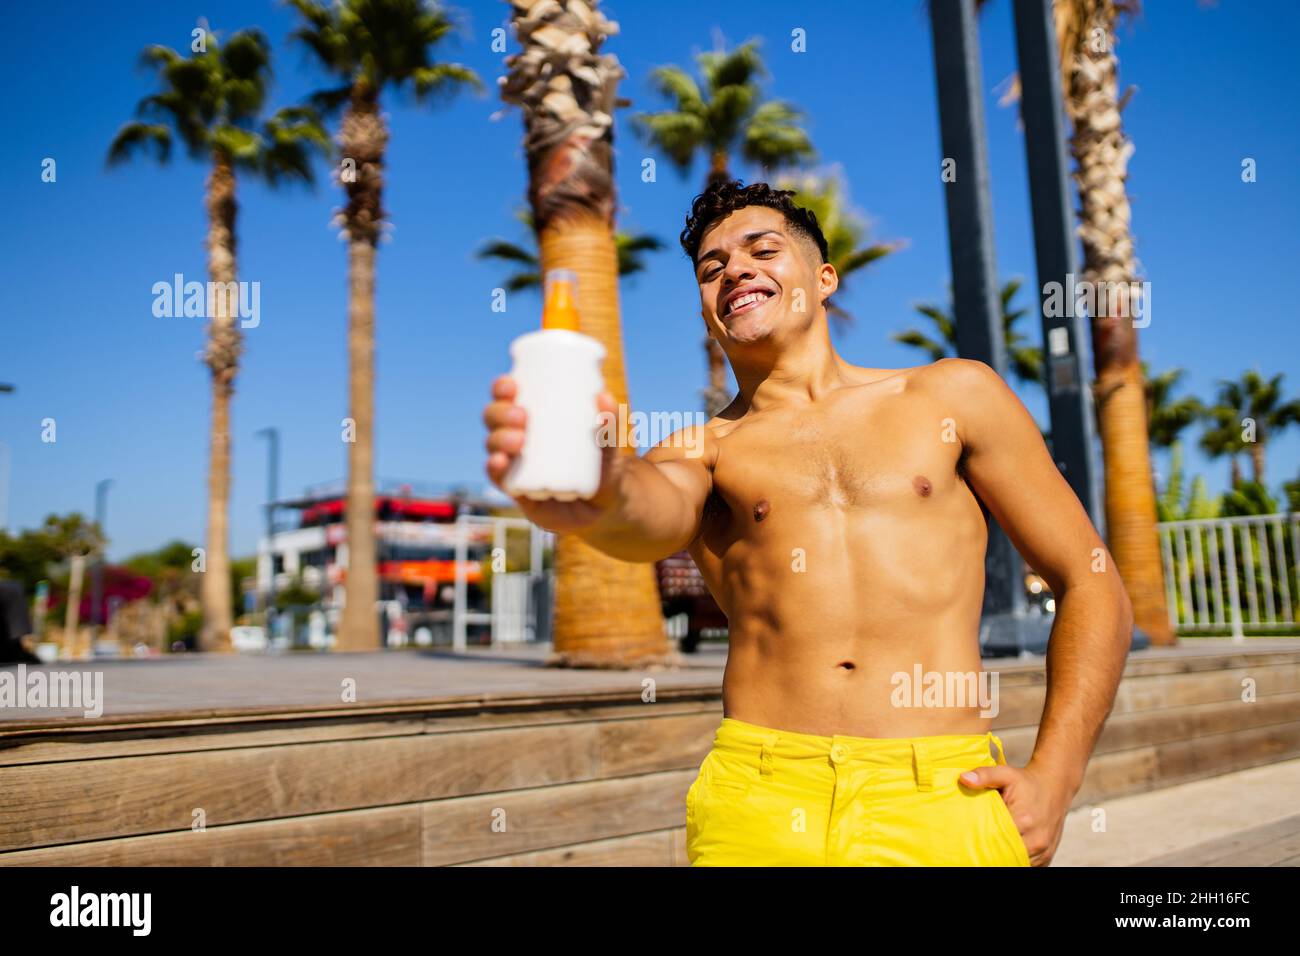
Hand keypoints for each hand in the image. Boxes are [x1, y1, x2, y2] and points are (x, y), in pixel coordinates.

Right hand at [483, 373, 622, 533]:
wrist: (605, 508)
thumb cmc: (603, 466)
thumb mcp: (607, 444)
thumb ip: (608, 423)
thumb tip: (604, 398)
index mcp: (535, 418)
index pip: (509, 397)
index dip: (502, 388)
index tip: (511, 385)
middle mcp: (518, 437)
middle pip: (494, 419)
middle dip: (500, 413)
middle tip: (522, 416)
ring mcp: (514, 464)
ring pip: (493, 445)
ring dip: (499, 439)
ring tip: (519, 440)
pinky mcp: (515, 490)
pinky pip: (497, 477)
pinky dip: (493, 468)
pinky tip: (499, 461)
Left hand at [959, 761, 1072, 865]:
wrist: (1055, 784)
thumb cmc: (1027, 781)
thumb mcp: (1005, 773)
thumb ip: (985, 776)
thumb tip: (964, 778)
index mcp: (1024, 821)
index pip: (996, 840)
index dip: (982, 841)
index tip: (971, 838)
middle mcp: (1037, 839)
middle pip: (1008, 855)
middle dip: (993, 852)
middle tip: (977, 847)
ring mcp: (1044, 850)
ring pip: (1019, 862)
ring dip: (1005, 858)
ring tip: (990, 849)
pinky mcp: (1048, 856)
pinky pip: (1029, 866)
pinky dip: (1017, 860)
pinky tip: (1005, 852)